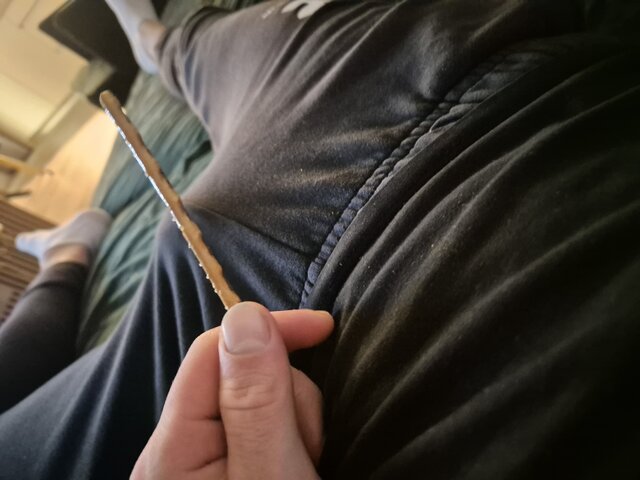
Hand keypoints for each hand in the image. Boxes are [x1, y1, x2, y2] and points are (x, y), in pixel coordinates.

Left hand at [131, 302, 333, 478]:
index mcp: (174, 447)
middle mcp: (179, 446)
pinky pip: (266, 419)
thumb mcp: (273, 473)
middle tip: (308, 448)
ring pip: (261, 393)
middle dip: (288, 395)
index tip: (322, 328)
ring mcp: (204, 456)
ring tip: (307, 463)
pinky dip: (292, 430)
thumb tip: (245, 314)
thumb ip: (256, 399)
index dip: (270, 328)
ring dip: (296, 419)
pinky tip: (301, 459)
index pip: (213, 348)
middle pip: (242, 371)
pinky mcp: (230, 462)